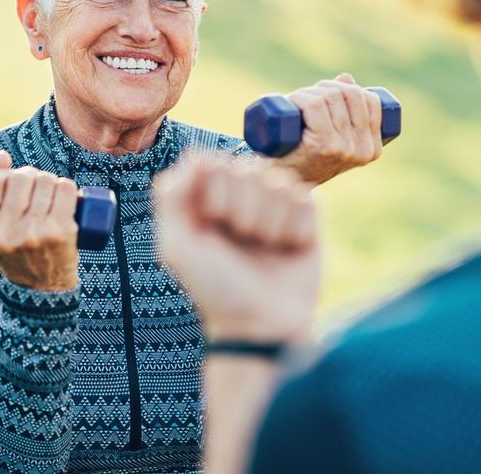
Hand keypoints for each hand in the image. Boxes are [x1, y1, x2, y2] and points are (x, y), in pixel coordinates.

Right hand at [0, 151, 79, 290]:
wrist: (42, 286)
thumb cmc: (13, 247)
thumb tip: (3, 156)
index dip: (2, 173)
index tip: (9, 183)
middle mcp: (4, 234)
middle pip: (20, 177)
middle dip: (29, 175)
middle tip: (33, 190)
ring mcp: (34, 233)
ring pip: (45, 179)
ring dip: (49, 180)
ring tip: (47, 195)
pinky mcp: (60, 231)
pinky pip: (65, 188)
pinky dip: (66, 186)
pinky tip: (64, 195)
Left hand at [155, 156, 320, 342]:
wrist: (262, 325)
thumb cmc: (215, 287)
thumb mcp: (178, 246)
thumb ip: (173, 197)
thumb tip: (197, 156)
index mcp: (209, 196)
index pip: (215, 162)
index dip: (217, 193)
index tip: (211, 225)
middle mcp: (243, 195)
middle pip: (251, 168)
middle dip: (245, 211)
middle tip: (241, 241)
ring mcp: (276, 204)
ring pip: (280, 182)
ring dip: (271, 223)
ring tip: (265, 248)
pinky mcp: (307, 217)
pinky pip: (307, 198)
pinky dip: (297, 228)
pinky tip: (288, 248)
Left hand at [274, 73, 383, 185]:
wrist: (280, 182)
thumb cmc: (305, 157)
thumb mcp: (333, 137)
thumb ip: (345, 111)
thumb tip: (346, 78)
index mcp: (372, 148)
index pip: (370, 101)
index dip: (348, 88)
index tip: (326, 93)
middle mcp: (362, 150)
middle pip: (350, 95)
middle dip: (326, 87)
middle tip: (306, 97)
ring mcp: (343, 148)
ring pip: (330, 97)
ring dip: (308, 92)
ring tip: (295, 101)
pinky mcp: (322, 145)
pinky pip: (315, 106)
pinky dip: (302, 97)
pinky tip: (293, 100)